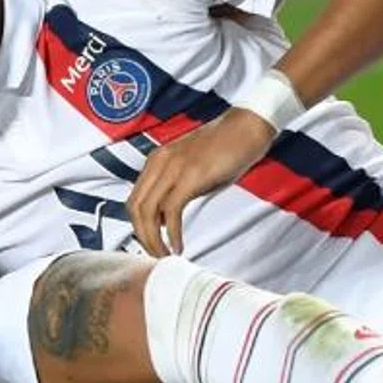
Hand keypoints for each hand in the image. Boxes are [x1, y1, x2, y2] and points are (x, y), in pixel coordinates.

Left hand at [126, 108, 275, 255]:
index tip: (151, 243)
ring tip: (165, 255)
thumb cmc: (226, 149)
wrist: (248, 127)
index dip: (139, 226)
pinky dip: (172, 233)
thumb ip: (176, 190)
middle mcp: (159, 162)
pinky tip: (179, 245)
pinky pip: (171, 211)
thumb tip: (165, 218)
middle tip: (156, 255)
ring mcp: (173, 167)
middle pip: (135, 208)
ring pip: (147, 211)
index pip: (134, 200)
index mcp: (156, 160)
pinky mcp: (191, 175)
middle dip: (142, 237)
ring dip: (153, 239)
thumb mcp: (192, 170)